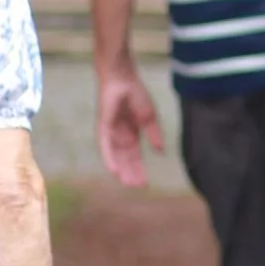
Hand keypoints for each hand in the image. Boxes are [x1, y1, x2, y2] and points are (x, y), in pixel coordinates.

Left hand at [97, 63, 163, 186]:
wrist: (123, 78)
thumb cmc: (136, 94)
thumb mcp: (149, 118)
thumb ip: (154, 135)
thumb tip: (161, 152)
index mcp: (131, 134)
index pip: (134, 156)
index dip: (139, 168)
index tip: (144, 182)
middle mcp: (119, 136)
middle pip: (125, 159)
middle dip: (130, 172)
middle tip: (136, 186)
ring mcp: (110, 133)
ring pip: (114, 156)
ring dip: (120, 169)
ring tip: (126, 182)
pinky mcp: (103, 127)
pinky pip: (105, 146)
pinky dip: (109, 158)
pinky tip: (113, 170)